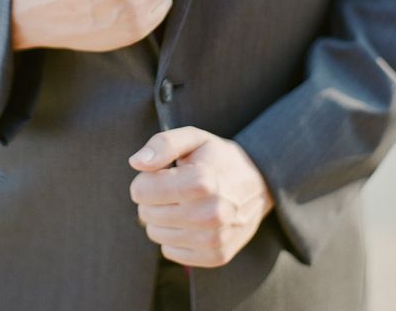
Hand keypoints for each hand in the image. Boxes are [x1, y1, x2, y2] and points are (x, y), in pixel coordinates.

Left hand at [129, 126, 273, 267]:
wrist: (259, 184)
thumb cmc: (217, 158)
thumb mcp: (193, 138)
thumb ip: (163, 144)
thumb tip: (136, 163)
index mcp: (203, 181)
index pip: (142, 191)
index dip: (146, 179)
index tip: (163, 172)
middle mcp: (211, 214)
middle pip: (146, 213)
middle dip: (153, 198)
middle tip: (175, 186)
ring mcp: (215, 239)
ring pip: (155, 234)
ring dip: (162, 217)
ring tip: (184, 202)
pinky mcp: (216, 257)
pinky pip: (169, 251)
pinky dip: (174, 235)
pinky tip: (192, 220)